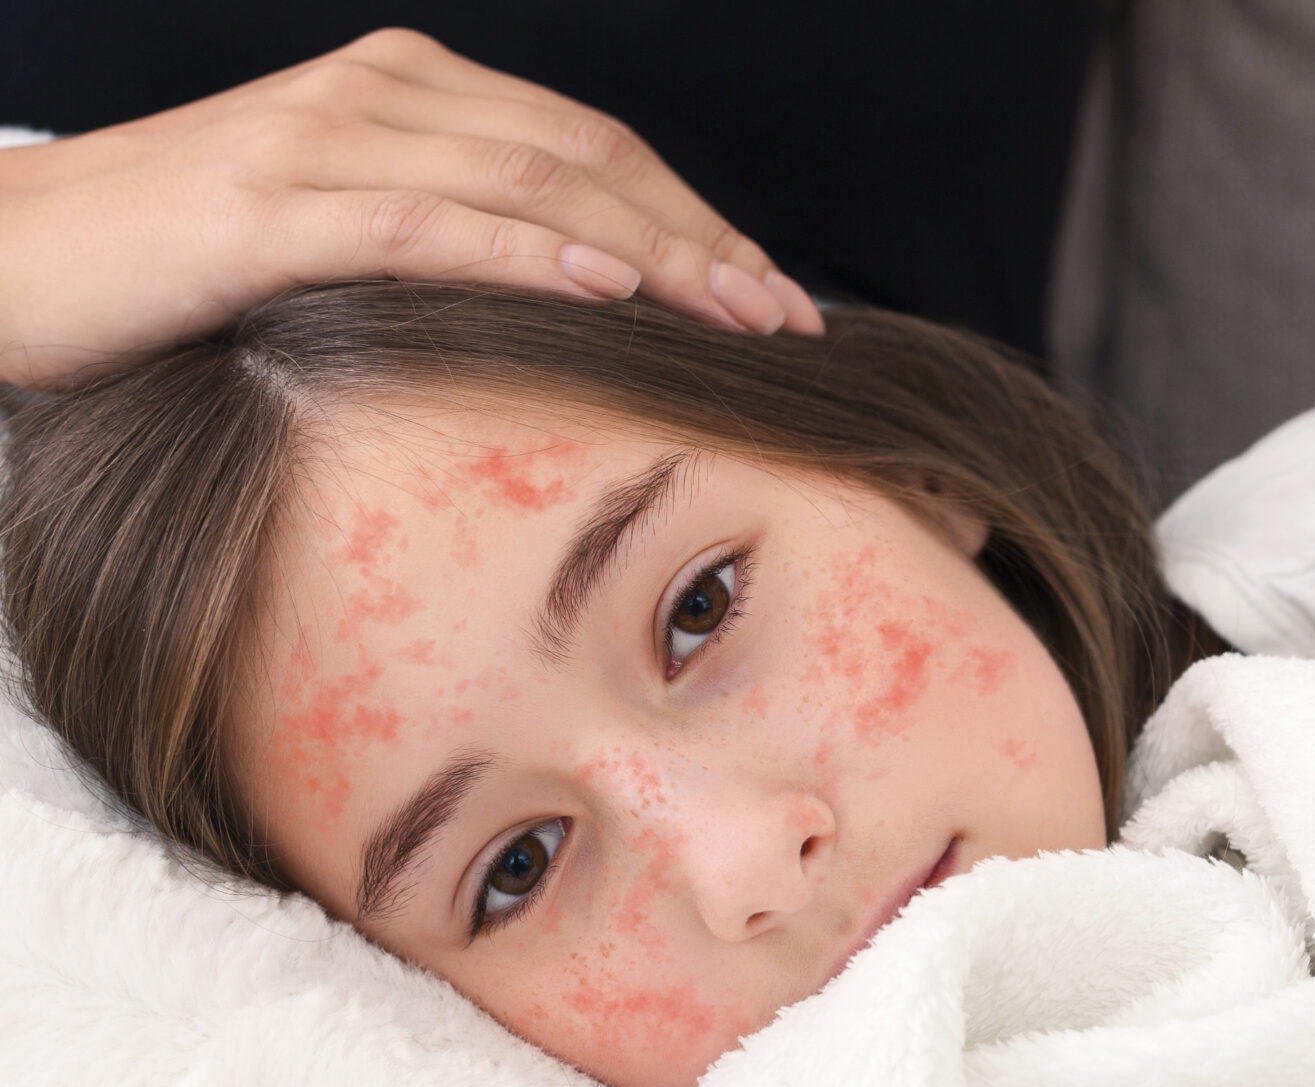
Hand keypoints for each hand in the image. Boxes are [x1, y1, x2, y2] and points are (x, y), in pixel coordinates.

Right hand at [0, 27, 821, 385]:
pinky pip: (432, 224)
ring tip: (738, 314)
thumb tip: (557, 295)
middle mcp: (383, 93)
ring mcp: (328, 139)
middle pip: (590, 156)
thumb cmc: (175, 260)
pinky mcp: (274, 207)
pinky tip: (612, 288)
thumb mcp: (335, 233)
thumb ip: (440, 235)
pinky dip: (533, 254)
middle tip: (786, 315)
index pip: (591, 147)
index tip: (766, 290)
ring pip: (534, 183)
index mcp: (408, 93)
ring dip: (656, 251)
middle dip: (705, 239)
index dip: (694, 217)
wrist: (10, 256)